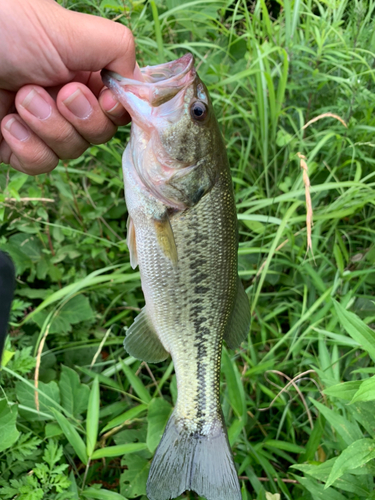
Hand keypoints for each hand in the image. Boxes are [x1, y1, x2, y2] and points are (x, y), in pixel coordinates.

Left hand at [0, 0, 138, 174]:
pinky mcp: (16, 147)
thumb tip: (139, 84)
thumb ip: (116, 48)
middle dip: (81, 118)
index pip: (119, 104)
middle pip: (99, 133)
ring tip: (22, 98)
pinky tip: (7, 123)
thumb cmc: (4, 28)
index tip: (106, 99)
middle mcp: (65, 98)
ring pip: (72, 152)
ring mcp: (41, 125)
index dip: (118, 110)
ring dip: (49, 128)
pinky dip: (27, 147)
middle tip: (57, 92)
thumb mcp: (67, 28)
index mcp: (82, 68)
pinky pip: (41, 164)